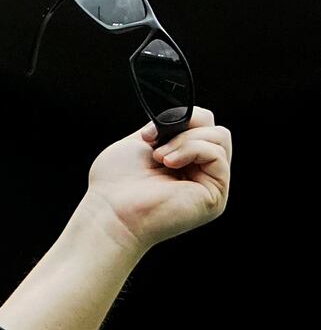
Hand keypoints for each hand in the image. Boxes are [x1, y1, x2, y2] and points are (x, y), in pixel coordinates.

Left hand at [82, 108, 230, 253]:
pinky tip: (168, 163)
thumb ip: (166, 127)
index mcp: (183, 161)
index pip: (202, 125)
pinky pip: (217, 154)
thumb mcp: (139, 142)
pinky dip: (193, 149)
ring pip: (220, 137)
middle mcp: (199, 173)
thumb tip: (185, 116)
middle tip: (155, 148)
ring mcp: (209, 184)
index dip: (182, 119)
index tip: (148, 134)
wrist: (109, 213)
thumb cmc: (114, 184)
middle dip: (187, 127)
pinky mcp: (215, 195)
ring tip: (160, 158)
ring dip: (186, 139)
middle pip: (215, 129)